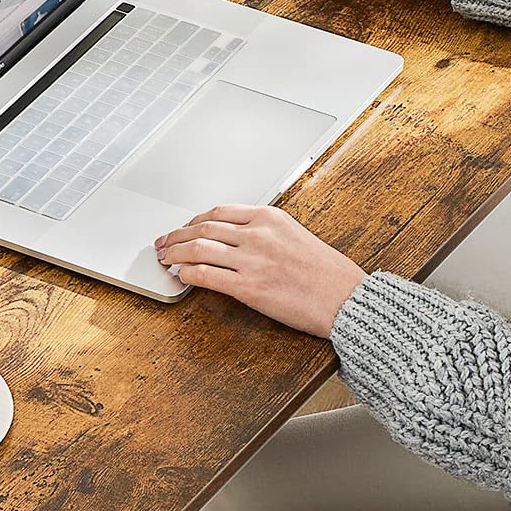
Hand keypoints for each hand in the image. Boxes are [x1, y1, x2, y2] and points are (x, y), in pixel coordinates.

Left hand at [155, 205, 365, 336]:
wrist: (346, 299)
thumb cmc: (328, 274)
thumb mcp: (296, 236)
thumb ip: (265, 233)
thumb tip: (235, 239)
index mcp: (270, 218)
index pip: (219, 212)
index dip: (194, 220)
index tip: (184, 228)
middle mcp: (258, 234)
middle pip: (203, 228)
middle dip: (176, 235)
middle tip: (164, 243)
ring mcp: (252, 260)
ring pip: (198, 248)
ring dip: (175, 253)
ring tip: (165, 259)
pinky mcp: (248, 287)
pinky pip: (206, 275)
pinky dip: (187, 274)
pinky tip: (181, 277)